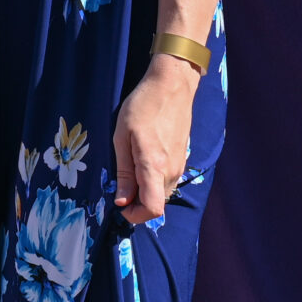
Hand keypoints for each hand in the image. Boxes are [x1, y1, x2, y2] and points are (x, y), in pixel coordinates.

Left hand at [111, 55, 199, 225]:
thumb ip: (124, 172)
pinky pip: (167, 181)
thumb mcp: (122, 136)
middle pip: (156, 204)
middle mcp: (172, 171)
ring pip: (162, 193)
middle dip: (137, 203)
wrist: (171, 86)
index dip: (135, 215)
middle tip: (119, 184)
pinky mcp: (182, 160)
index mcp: (155, 166)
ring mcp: (180, 166)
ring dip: (145, 192)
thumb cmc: (142, 106)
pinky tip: (141, 161)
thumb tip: (122, 202)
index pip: (152, 209)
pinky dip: (153, 181)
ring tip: (128, 169)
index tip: (119, 204)